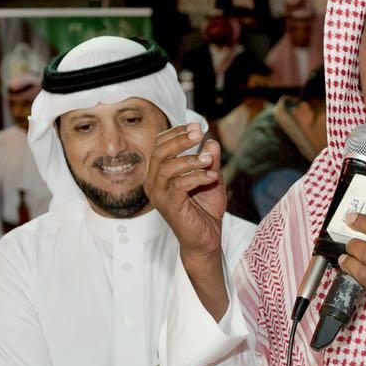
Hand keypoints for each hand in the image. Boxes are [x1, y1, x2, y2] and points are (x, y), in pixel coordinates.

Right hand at [145, 124, 224, 259]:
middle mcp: (154, 182)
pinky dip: (196, 177)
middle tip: (199, 133)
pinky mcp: (168, 206)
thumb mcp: (212, 179)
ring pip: (166, 167)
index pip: (160, 145)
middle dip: (180, 140)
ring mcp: (159, 195)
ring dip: (190, 159)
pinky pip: (179, 185)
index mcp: (159, 173)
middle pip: (159, 152)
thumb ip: (210, 161)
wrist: (207, 239)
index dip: (176, 132)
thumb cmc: (205, 210)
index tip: (197, 126)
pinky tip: (211, 177)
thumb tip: (212, 141)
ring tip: (209, 160)